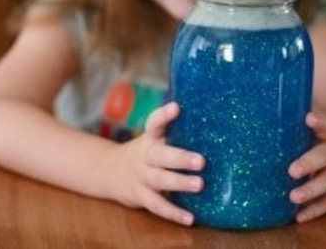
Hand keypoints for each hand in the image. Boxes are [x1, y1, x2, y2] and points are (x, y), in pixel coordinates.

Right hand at [102, 101, 204, 225]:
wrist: (111, 170)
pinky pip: (156, 206)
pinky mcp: (140, 195)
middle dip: (180, 158)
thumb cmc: (148, 150)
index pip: (154, 123)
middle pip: (159, 155)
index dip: (164, 115)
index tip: (176, 107)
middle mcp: (145, 155)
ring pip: (159, 180)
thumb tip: (214, 122)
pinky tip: (190, 218)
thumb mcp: (156, 137)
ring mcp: (141, 176)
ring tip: (200, 184)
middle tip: (201, 161)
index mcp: (150, 137)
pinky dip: (173, 213)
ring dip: (179, 183)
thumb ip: (177, 131)